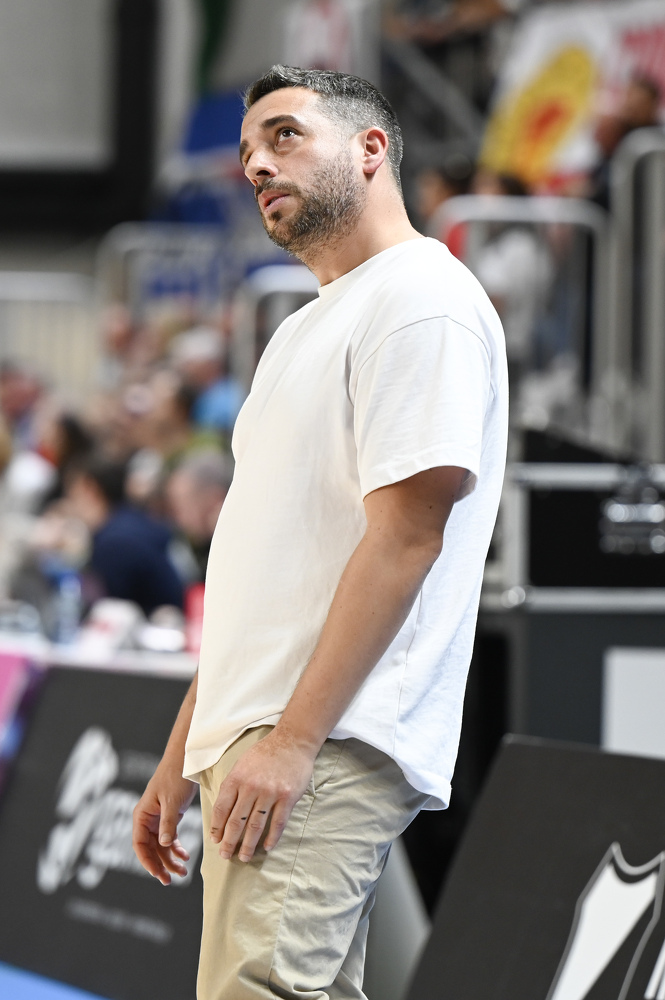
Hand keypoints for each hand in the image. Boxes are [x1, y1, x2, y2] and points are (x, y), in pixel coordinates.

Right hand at [133, 758, 197, 884]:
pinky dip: (176, 848)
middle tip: (170, 880)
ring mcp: (158, 820)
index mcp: (141, 815)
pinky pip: (170, 839)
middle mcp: (147, 820)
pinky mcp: (169, 818)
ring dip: (170, 860)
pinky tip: (185, 856)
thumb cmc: (174, 777)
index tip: (157, 874)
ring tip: (182, 873)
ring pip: (161, 846)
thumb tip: (164, 845)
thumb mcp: (171, 800)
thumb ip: (167, 823)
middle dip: (159, 865)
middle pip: (150, 849)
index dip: (147, 861)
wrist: (185, 760)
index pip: (139, 844)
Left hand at [210, 730, 316, 862]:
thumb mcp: (242, 764)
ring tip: (244, 857)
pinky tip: (267, 847)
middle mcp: (251, 787)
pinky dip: (272, 837)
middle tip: (225, 856)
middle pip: (236, 821)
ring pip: (255, 826)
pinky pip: (278, 822)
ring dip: (248, 845)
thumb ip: (233, 785)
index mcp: (236, 778)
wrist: (292, 741)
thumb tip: (223, 810)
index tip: (215, 840)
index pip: (221, 808)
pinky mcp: (287, 797)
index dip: (216, 827)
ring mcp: (270, 792)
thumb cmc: (265, 753)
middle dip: (229, 842)